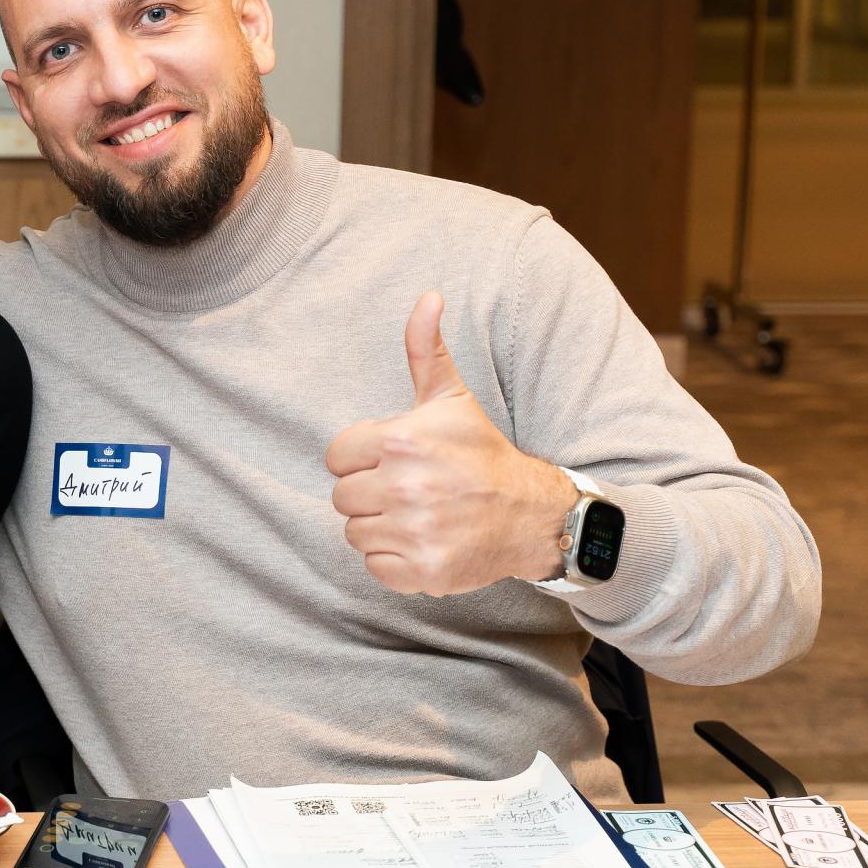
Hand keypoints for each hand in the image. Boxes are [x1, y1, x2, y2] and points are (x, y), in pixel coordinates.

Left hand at [325, 292, 576, 595]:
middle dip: (370, 494)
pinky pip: (375, 567)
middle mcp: (404, 487)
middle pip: (342, 498)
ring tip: (418, 514)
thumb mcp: (451, 398)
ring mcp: (414, 531)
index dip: (361, 460)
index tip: (394, 461)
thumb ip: (426, 349)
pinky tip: (424, 540)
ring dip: (381, 527)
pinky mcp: (422, 570)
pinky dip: (395, 560)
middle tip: (410, 490)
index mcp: (401, 441)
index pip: (337, 458)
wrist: (530, 514)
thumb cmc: (481, 453)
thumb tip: (429, 296)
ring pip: (355, 534)